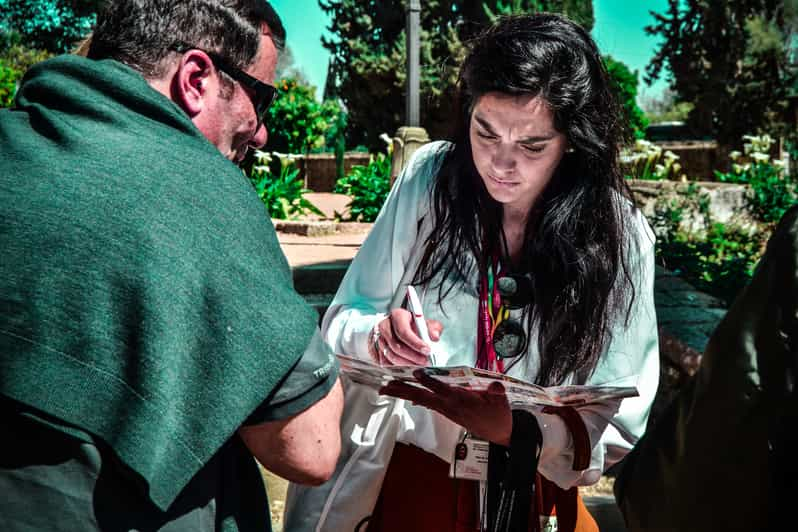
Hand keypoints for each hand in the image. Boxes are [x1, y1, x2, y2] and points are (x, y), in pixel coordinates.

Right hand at [371, 308, 442, 365]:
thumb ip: (433, 328)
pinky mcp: (376, 350)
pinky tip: (409, 366)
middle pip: (397, 346)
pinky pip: (386, 362)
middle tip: (425, 361)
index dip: (416, 343)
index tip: (427, 350)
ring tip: (419, 364)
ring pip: (391, 356)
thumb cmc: (411, 326)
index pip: (404, 331)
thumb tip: (435, 336)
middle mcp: (385, 326)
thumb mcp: (424, 323)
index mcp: (397, 316)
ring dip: (407, 363)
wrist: (395, 328)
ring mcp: (378, 339)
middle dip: (413, 356)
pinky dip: (398, 366)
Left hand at [380, 369, 511, 445]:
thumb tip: (496, 385)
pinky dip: (415, 398)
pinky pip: (428, 404)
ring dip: (404, 393)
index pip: (442, 389)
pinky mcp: (448, 412)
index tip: (416, 373)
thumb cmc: (499, 414)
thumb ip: (496, 392)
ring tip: (387, 388)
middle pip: (422, 397)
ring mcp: (447, 410)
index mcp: (461, 401)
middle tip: (385, 386)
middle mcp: (450, 406)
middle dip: (403, 391)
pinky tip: (407, 396)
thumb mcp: (501, 402)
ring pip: (421, 400)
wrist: (500, 433)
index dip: (429, 381)